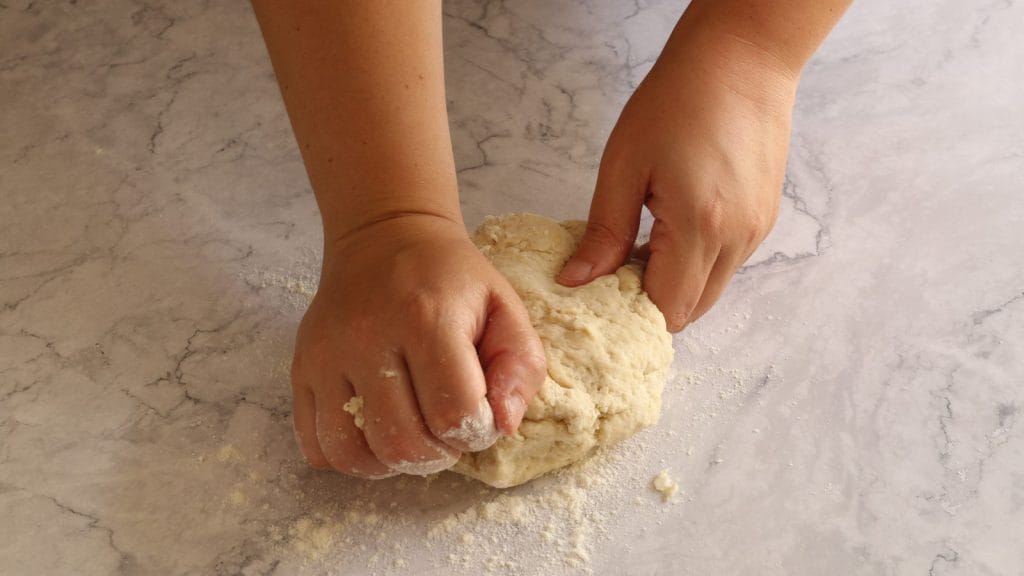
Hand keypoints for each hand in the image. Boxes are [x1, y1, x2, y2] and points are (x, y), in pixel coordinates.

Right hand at [291, 214, 546, 477]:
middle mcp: (367, 338)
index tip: (478, 413)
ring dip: (392, 462)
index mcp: (426, 319)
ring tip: (413, 435)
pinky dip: (351, 457)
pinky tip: (376, 434)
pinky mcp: (301, 369)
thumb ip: (520, 367)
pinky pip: (318, 445)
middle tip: (447, 428)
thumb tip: (502, 426)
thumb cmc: (451, 279)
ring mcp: (326, 356)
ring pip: (353, 454)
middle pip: (403, 444)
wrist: (384, 237)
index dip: (475, 431)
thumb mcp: (505, 308)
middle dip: (437, 454)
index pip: (453, 414)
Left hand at [558, 33, 797, 331]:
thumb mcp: (624, 164)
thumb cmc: (678, 100)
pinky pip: (727, 264)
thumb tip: (576, 280)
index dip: (630, 307)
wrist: (742, 59)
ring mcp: (757, 231)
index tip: (603, 285)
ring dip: (676, 283)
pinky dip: (697, 263)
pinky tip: (673, 226)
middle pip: (691, 311)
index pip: (667, 309)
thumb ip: (603, 231)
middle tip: (618, 265)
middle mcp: (738, 239)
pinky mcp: (764, 219)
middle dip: (652, 301)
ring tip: (645, 240)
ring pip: (711, 291)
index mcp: (701, 227)